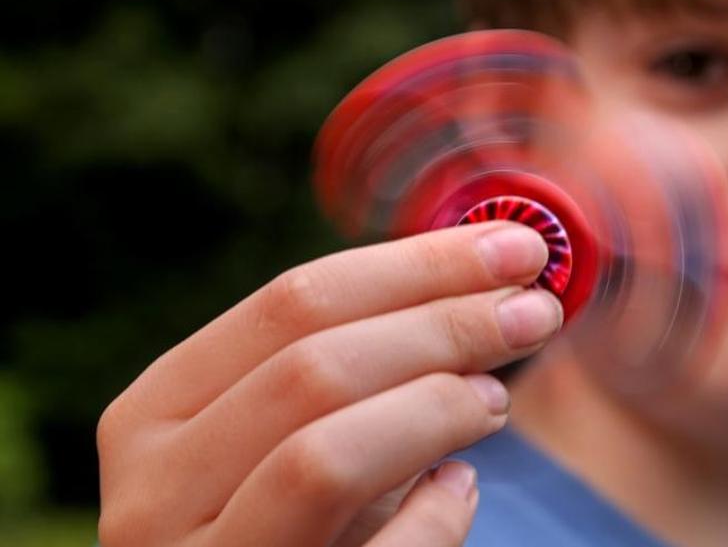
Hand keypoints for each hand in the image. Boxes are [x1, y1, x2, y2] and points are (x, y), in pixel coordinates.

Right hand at [97, 222, 561, 546]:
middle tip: (536, 310)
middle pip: (314, 369)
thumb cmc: (285, 523)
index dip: (418, 265)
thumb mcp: (293, 434)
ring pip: (325, 457)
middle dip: (444, 325)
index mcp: (152, 415)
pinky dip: (434, 516)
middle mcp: (152, 493)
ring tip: (497, 397)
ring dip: (436, 407)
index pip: (291, 303)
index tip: (517, 247)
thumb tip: (494, 279)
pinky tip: (458, 487)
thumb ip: (362, 365)